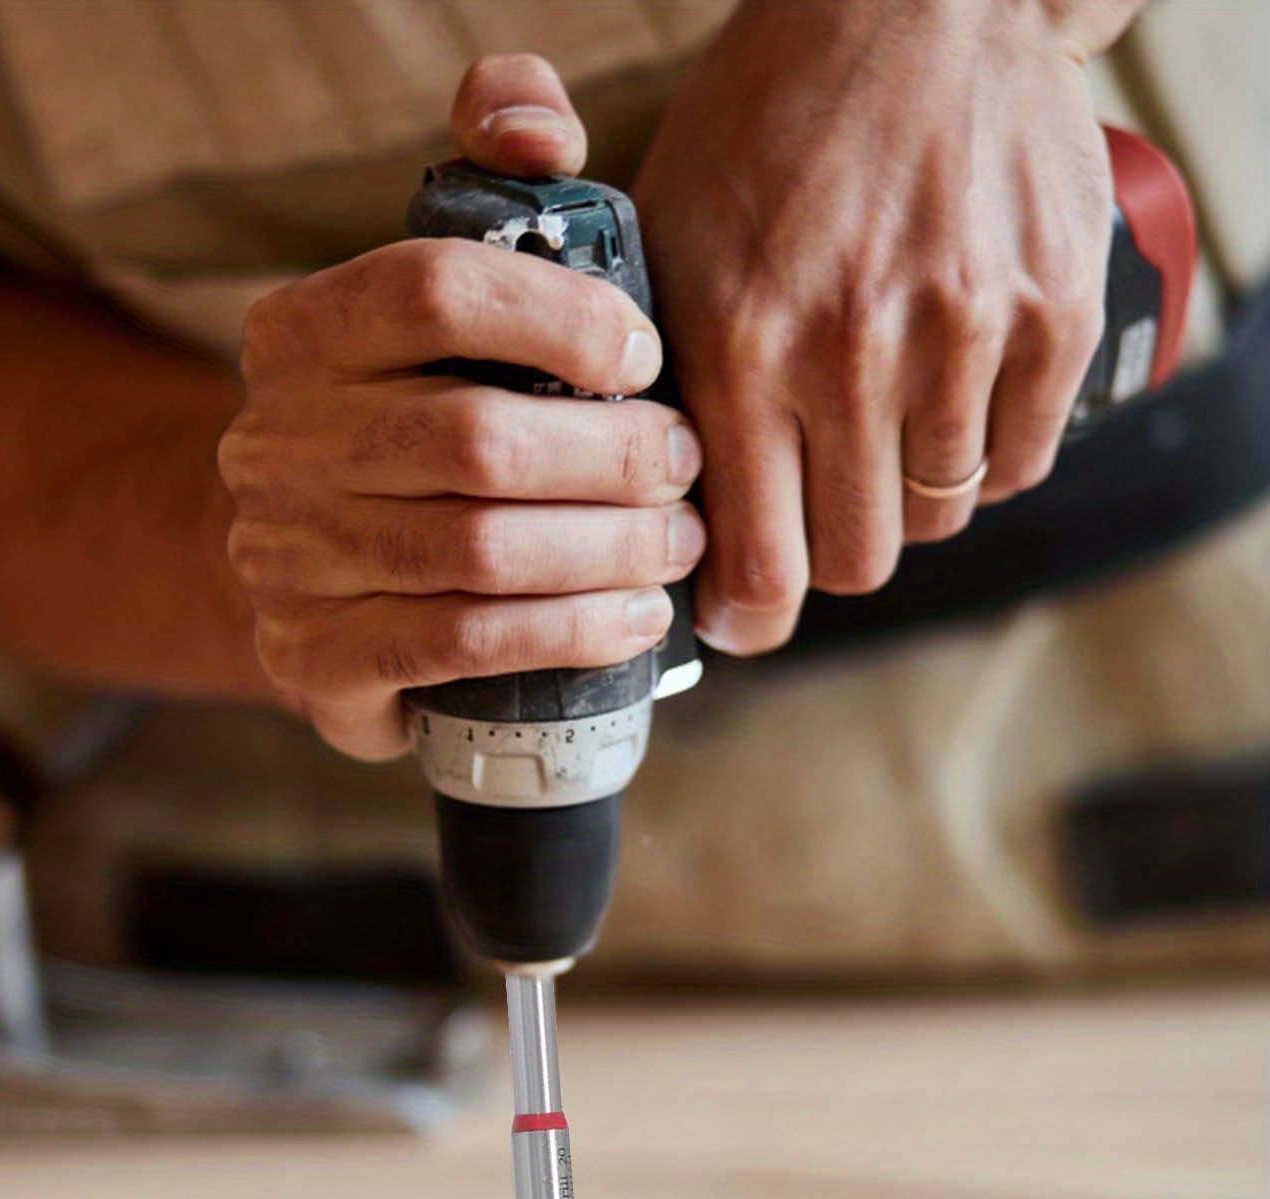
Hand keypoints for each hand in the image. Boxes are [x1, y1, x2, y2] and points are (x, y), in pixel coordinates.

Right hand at [220, 56, 703, 759]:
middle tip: (685, 470)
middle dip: (610, 458)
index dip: (559, 318)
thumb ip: (488, 195)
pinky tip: (633, 621)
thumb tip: (534, 124)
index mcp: (297, 334)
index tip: (647, 358)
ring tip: (676, 547)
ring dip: (606, 551)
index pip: (432, 292)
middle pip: (471, 438)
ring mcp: (282, 561)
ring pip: (476, 552)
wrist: (320, 580)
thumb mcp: (435, 312)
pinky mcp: (314, 660)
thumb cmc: (413, 429)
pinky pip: (459, 645)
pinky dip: (567, 632)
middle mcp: (272, 444)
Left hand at [633, 0, 1116, 653]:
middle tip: (811, 510)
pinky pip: (1015, 466)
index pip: (758, 569)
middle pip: (855, 562)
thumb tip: (665, 524)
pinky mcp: (1052, 309)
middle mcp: (852, 349)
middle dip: (824, 553)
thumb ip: (666, 389)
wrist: (907, 2)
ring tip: (875, 429)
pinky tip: (943, 404)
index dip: (746, 618)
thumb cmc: (766, 133)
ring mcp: (963, 331)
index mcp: (738, 342)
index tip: (739, 616)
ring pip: (934, 518)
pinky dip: (978, 459)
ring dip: (899, 497)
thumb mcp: (666, 248)